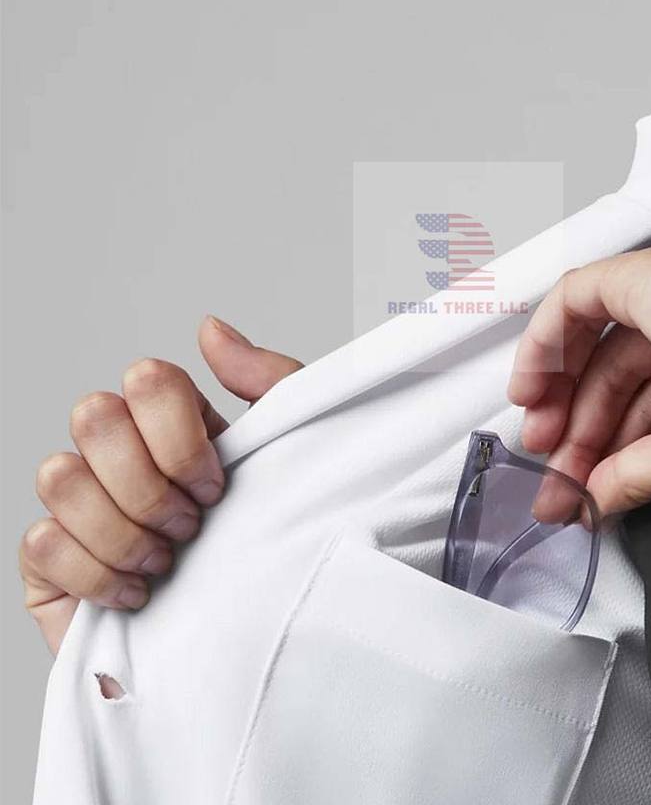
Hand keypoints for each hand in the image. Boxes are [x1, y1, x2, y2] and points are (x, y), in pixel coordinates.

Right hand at [19, 316, 302, 655]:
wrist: (258, 632)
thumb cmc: (278, 537)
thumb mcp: (297, 452)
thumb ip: (267, 381)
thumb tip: (210, 329)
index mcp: (175, 422)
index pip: (147, 379)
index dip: (179, 435)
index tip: (218, 484)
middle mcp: (121, 453)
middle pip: (93, 416)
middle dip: (149, 484)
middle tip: (192, 526)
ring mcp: (81, 505)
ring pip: (58, 476)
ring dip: (124, 530)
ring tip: (168, 562)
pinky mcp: (53, 563)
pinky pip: (41, 544)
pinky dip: (96, 574)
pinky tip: (138, 594)